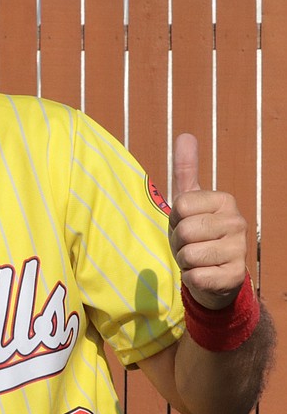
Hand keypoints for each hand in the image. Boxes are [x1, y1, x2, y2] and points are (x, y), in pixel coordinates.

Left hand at [168, 133, 248, 308]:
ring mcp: (239, 250)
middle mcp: (238, 222)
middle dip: (178, 242)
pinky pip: (195, 276)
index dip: (174, 219)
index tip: (185, 223)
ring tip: (197, 259)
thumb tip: (185, 135)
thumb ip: (186, 170)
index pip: (180, 205)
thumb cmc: (197, 235)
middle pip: (184, 230)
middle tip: (190, 245)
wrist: (213, 275)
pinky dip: (192, 279)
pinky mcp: (234, 277)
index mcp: (224, 201)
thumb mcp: (189, 202)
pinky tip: (204, 275)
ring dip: (185, 261)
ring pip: (188, 254)